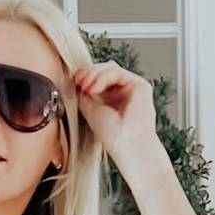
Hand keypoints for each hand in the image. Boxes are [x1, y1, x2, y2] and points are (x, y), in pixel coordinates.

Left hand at [73, 60, 161, 175]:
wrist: (128, 146)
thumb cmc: (113, 137)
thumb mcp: (90, 111)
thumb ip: (84, 95)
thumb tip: (76, 82)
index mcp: (112, 101)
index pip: (98, 79)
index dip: (85, 77)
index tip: (74, 81)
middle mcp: (123, 94)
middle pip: (104, 71)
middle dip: (88, 74)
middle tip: (78, 81)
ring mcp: (132, 89)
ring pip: (110, 68)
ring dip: (94, 74)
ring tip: (86, 86)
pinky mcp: (140, 86)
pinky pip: (117, 73)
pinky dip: (103, 77)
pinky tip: (95, 88)